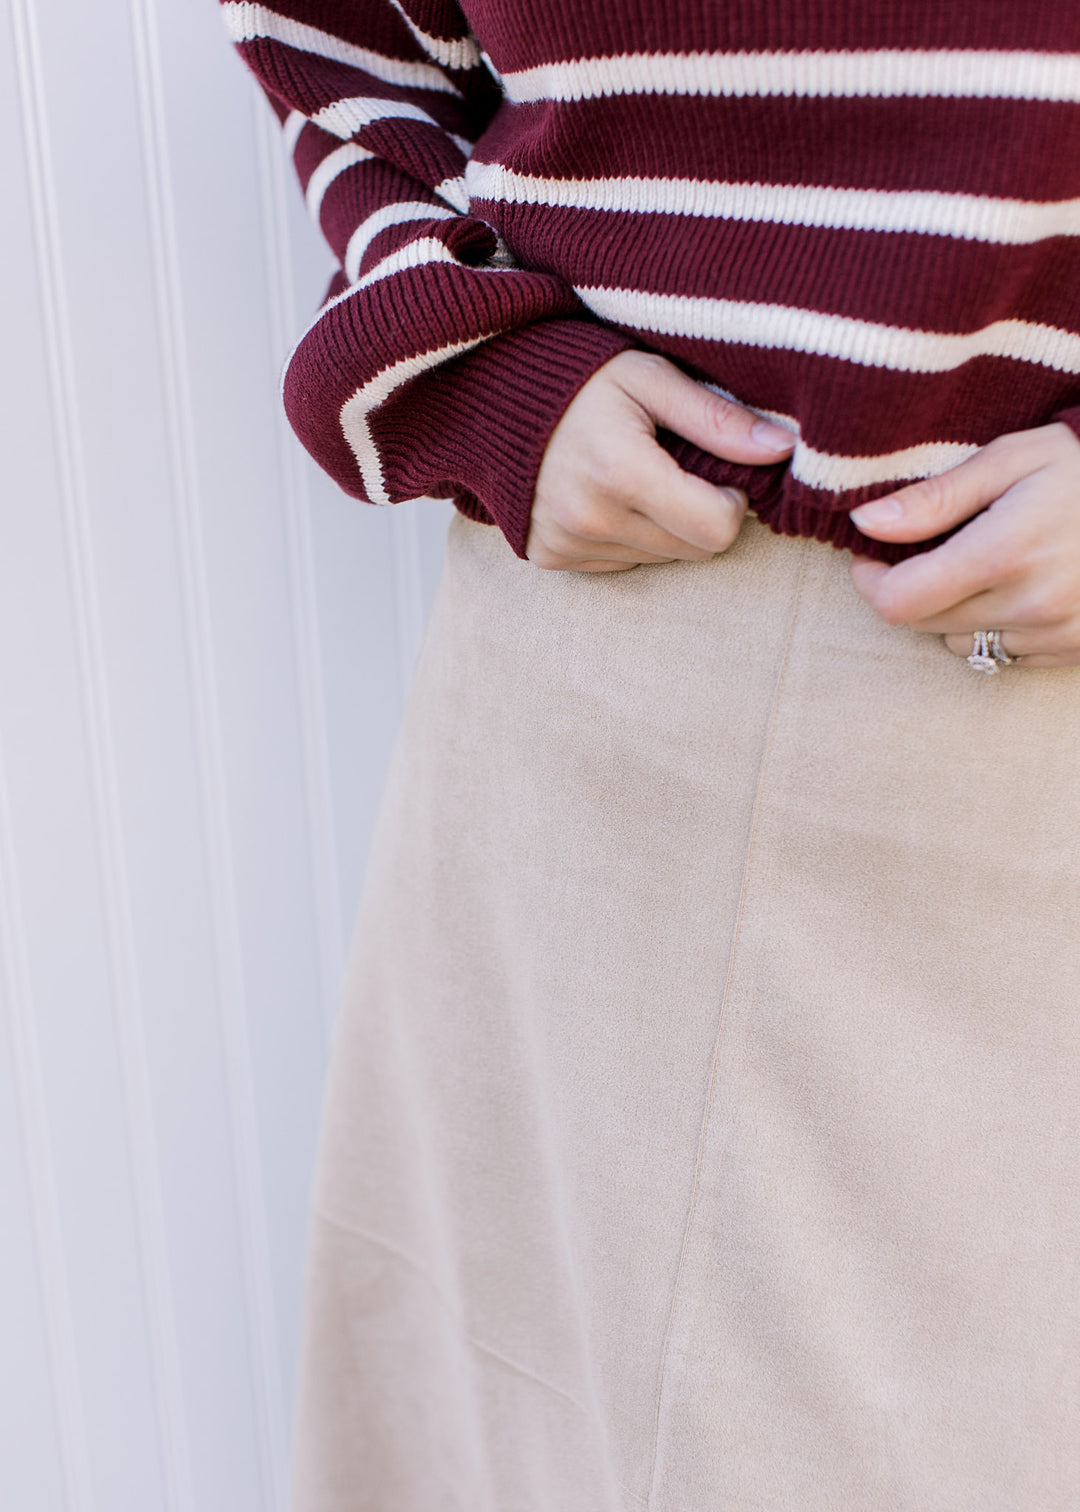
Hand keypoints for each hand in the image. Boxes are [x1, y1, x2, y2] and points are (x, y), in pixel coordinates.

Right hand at [527, 351, 795, 571]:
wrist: (490, 395)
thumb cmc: (579, 378)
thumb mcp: (650, 377)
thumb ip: (716, 418)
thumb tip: (782, 449)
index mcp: (620, 471)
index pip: (716, 529)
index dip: (732, 503)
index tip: (716, 471)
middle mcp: (590, 519)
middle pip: (692, 551)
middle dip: (701, 515)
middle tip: (678, 469)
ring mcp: (566, 543)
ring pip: (660, 560)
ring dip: (664, 527)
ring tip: (634, 476)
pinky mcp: (549, 557)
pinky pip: (620, 564)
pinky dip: (626, 536)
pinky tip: (604, 496)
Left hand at [848, 422, 1079, 668]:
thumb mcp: (1011, 460)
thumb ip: (935, 498)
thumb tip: (867, 524)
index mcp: (1002, 554)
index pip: (899, 601)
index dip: (871, 582)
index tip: (870, 557)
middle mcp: (1027, 604)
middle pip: (923, 623)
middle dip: (909, 589)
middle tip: (926, 551)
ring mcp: (1054, 633)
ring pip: (959, 642)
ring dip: (951, 611)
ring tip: (981, 565)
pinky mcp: (1072, 651)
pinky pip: (1002, 654)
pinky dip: (993, 626)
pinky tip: (1017, 588)